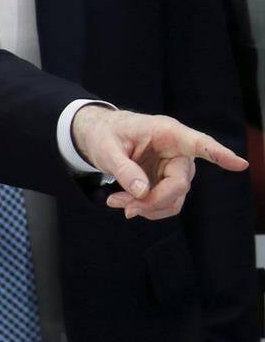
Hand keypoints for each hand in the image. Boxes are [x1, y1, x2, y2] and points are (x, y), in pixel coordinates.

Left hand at [71, 106, 247, 219]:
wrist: (100, 136)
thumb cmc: (105, 134)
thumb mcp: (106, 148)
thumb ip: (124, 169)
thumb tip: (143, 192)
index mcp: (167, 132)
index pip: (198, 143)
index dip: (218, 154)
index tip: (240, 164)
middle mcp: (178, 151)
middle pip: (179, 184)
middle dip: (151, 200)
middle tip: (117, 203)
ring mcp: (175, 169)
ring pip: (174, 199)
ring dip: (146, 207)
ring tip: (115, 202)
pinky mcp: (167, 182)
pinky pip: (166, 204)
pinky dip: (146, 209)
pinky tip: (126, 204)